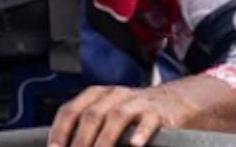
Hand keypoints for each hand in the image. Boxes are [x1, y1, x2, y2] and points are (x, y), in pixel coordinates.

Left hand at [47, 84, 182, 146]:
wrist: (175, 101)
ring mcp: (137, 102)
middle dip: (80, 140)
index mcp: (97, 95)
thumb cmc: (134, 114)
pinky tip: (134, 145)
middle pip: (92, 115)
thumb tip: (62, 146)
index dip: (60, 130)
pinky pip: (148, 122)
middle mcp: (115, 95)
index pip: (71, 110)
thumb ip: (87, 127)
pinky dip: (140, 133)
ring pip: (116, 117)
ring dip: (104, 140)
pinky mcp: (158, 113)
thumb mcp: (107, 113)